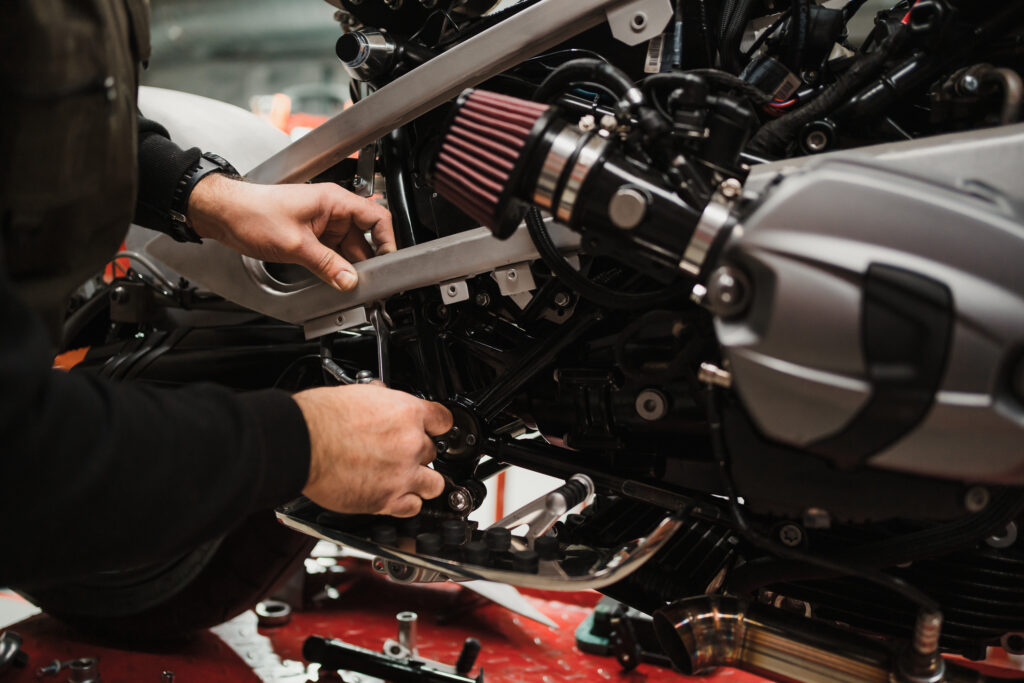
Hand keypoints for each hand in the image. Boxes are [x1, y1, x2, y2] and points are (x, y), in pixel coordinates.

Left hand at [187, 174, 395, 291]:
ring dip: (348, 266)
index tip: (388, 261)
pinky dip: (334, 266)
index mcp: (333, 201)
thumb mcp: (295, 244)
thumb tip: (350, 280)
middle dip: (366, 260)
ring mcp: (321, 224)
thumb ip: (327, 265)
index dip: (387, 240)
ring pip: (348, 248)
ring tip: (347, 283)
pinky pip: (332, 253)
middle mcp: (330, 210)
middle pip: (364, 237)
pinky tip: (333, 279)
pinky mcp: (310, 236)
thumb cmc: (253, 213)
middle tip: (367, 281)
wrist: (224, 214)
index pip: (376, 217)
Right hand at [293, 384, 452, 516]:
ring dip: (421, 482)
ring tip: (405, 479)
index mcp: (407, 413)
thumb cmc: (320, 417)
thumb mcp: (359, 394)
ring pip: (434, 484)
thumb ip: (382, 401)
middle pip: (434, 452)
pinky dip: (406, 503)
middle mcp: (411, 443)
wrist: (301, 442)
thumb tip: (384, 399)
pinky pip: (413, 507)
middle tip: (399, 454)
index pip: (444, 421)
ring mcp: (402, 474)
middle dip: (418, 454)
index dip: (436, 427)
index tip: (433, 432)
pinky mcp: (387, 500)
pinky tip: (395, 496)